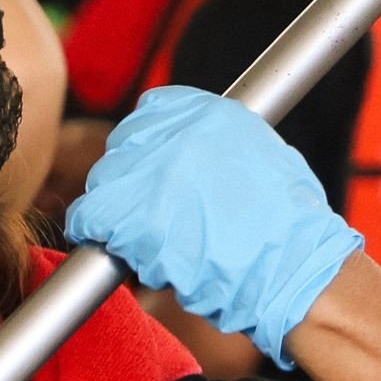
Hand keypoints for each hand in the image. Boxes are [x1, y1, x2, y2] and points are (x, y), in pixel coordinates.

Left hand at [65, 85, 364, 368]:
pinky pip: (87, 218)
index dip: (145, 149)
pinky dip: (94, 234)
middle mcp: (175, 132)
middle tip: (150, 215)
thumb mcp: (261, 155)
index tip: (150, 173)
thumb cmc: (288, 226)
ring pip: (104, 183)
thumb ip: (216, 145)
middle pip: (122, 149)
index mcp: (209, 112)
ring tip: (152, 239)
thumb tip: (185, 152)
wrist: (293, 268)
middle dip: (130, 183)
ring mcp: (150, 171)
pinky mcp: (130, 214)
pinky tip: (116, 250)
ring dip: (118, 212)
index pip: (150, 112)